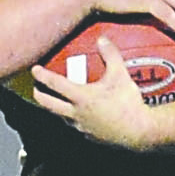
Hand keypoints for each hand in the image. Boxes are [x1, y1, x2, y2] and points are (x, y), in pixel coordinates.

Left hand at [31, 50, 161, 147]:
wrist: (140, 132)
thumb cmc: (129, 104)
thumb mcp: (121, 75)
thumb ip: (111, 55)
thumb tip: (102, 39)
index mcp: (81, 97)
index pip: (54, 84)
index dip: (42, 75)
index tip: (34, 69)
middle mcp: (76, 113)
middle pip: (48, 104)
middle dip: (39, 95)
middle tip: (35, 88)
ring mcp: (81, 126)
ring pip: (61, 116)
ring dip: (55, 108)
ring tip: (56, 100)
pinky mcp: (89, 136)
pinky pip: (76, 125)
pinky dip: (72, 118)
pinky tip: (79, 114)